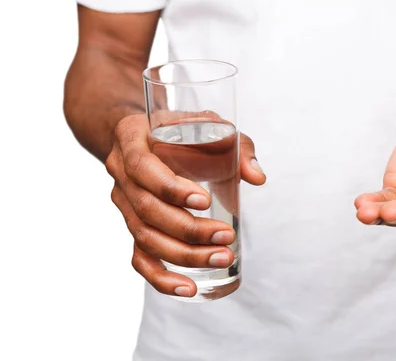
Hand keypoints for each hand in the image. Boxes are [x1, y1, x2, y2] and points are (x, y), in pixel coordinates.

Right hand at [106, 114, 265, 296]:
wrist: (142, 136)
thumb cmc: (179, 128)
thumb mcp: (206, 123)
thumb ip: (235, 144)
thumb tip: (257, 176)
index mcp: (131, 140)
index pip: (143, 168)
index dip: (170, 188)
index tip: (206, 200)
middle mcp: (120, 173)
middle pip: (147, 211)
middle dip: (188, 230)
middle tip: (226, 237)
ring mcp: (124, 203)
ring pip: (144, 238)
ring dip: (183, 255)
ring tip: (222, 258)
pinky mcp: (133, 226)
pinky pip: (139, 258)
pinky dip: (162, 278)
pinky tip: (189, 289)